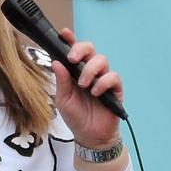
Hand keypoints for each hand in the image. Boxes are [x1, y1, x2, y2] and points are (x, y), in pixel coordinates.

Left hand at [53, 27, 123, 147]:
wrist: (91, 137)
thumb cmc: (76, 118)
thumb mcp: (63, 100)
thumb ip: (61, 81)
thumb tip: (56, 62)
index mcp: (75, 71)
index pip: (73, 51)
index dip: (69, 39)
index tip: (64, 34)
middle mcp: (90, 71)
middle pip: (90, 49)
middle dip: (81, 49)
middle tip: (72, 60)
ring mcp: (103, 79)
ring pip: (102, 60)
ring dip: (91, 70)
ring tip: (84, 85)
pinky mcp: (114, 89)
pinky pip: (113, 77)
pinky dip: (104, 82)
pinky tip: (96, 93)